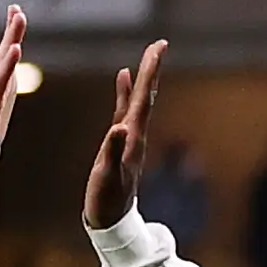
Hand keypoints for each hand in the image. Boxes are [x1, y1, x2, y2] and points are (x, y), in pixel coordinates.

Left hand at [0, 9, 25, 176]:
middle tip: (18, 16)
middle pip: (1, 62)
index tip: (15, 48)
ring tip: (18, 12)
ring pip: (4, 56)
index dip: (7, 66)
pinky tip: (15, 23)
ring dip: (11, 34)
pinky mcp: (0, 86)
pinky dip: (12, 41)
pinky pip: (6, 60)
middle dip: (10, 39)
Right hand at [83, 40, 169, 228]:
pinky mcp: (120, 142)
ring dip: (142, 78)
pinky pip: (125, 109)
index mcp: (133, 139)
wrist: (111, 221)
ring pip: (138, 100)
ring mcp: (129, 138)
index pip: (143, 100)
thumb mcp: (107, 177)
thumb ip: (112, 153)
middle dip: (152, 70)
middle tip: (159, 45)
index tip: (158, 48)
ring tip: (146, 56)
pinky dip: (125, 93)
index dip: (149, 73)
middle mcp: (135, 134)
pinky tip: (124, 78)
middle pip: (146, 96)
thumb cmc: (107, 201)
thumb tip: (119, 128)